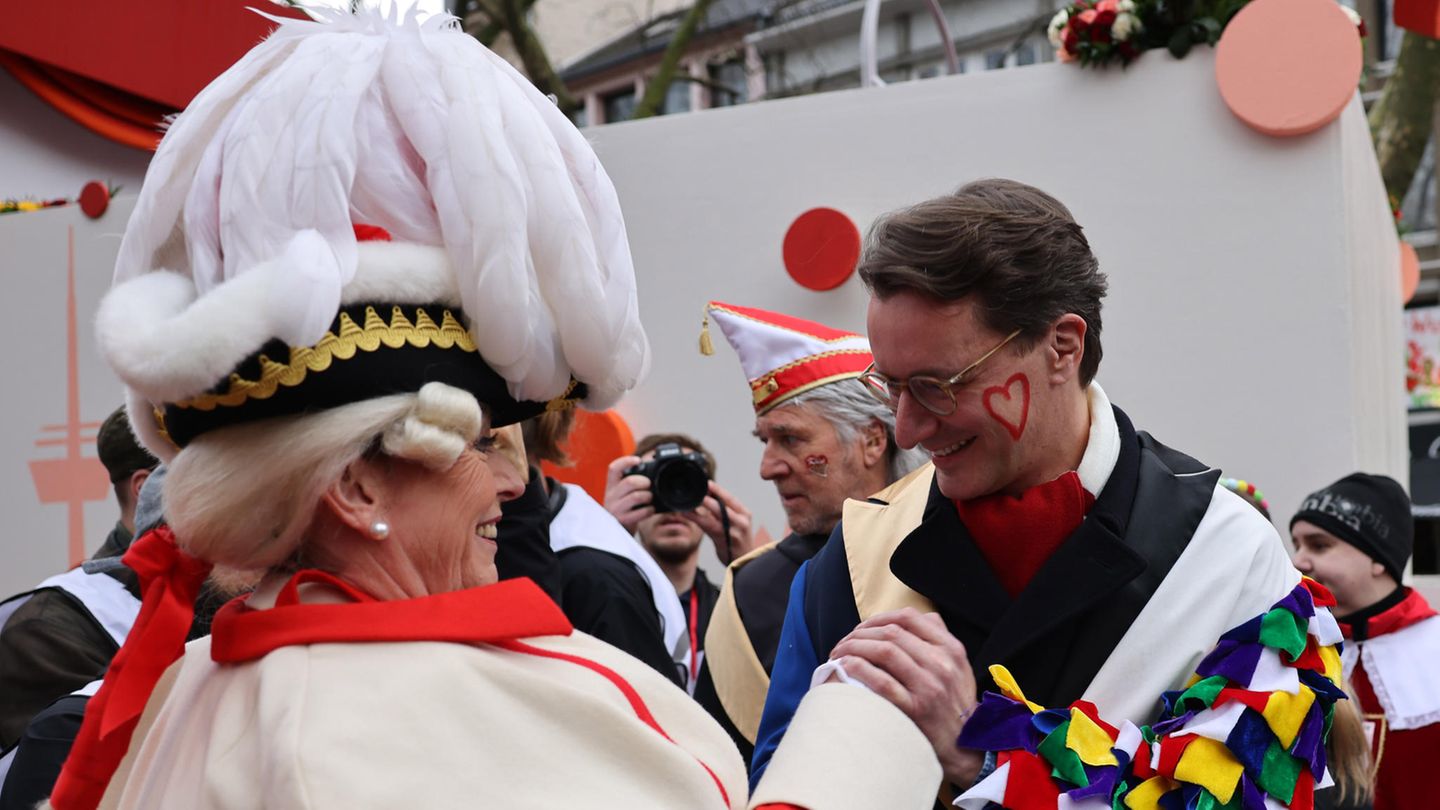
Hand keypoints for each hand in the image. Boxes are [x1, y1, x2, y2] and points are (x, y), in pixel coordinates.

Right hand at [603, 455, 652, 532]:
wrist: (615, 534)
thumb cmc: (623, 511)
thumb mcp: (621, 496)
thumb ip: (629, 485)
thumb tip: (650, 472)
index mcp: (611, 487)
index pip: (613, 469)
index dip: (626, 461)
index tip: (638, 460)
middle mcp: (611, 496)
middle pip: (629, 482)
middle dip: (644, 482)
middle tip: (648, 485)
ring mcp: (616, 509)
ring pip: (636, 496)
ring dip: (648, 496)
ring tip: (649, 499)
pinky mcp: (623, 520)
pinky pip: (641, 512)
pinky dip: (650, 510)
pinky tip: (650, 510)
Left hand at [682, 480, 754, 564]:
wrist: (744, 560)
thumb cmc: (738, 539)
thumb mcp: (736, 521)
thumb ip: (725, 509)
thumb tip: (709, 493)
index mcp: (744, 513)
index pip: (730, 498)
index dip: (718, 490)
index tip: (707, 483)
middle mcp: (740, 521)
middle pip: (722, 505)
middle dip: (707, 497)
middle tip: (696, 489)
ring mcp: (732, 531)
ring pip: (714, 515)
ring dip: (700, 506)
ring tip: (689, 500)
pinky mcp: (722, 540)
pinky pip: (707, 526)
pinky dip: (696, 518)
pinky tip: (686, 513)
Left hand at [828, 608, 982, 787]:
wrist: (964, 746)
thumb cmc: (954, 704)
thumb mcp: (958, 666)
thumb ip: (938, 639)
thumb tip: (909, 618)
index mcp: (950, 649)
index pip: (909, 618)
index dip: (878, 618)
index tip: (862, 627)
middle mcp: (941, 664)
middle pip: (891, 633)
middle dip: (860, 633)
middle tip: (843, 643)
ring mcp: (929, 686)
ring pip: (885, 651)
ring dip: (854, 648)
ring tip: (839, 654)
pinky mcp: (916, 709)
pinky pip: (882, 682)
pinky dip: (859, 670)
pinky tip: (845, 667)